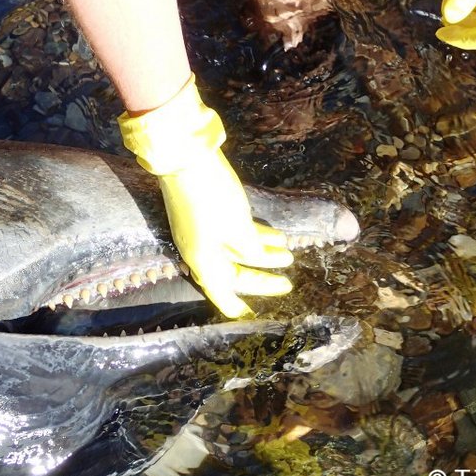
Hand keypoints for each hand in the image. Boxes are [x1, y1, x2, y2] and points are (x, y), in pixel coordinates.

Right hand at [119, 76, 292, 317]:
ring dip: (264, 254)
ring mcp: (205, 231)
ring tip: (289, 255)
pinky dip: (257, 236)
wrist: (185, 158)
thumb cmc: (212, 198)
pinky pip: (237, 232)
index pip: (221, 293)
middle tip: (287, 285)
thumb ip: (251, 250)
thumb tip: (257, 258)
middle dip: (261, 280)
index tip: (253, 317)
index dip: (237, 307)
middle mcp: (202, 250)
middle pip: (233, 273)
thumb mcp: (238, 229)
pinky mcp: (211, 213)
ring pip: (238, 251)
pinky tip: (278, 236)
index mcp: (203, 260)